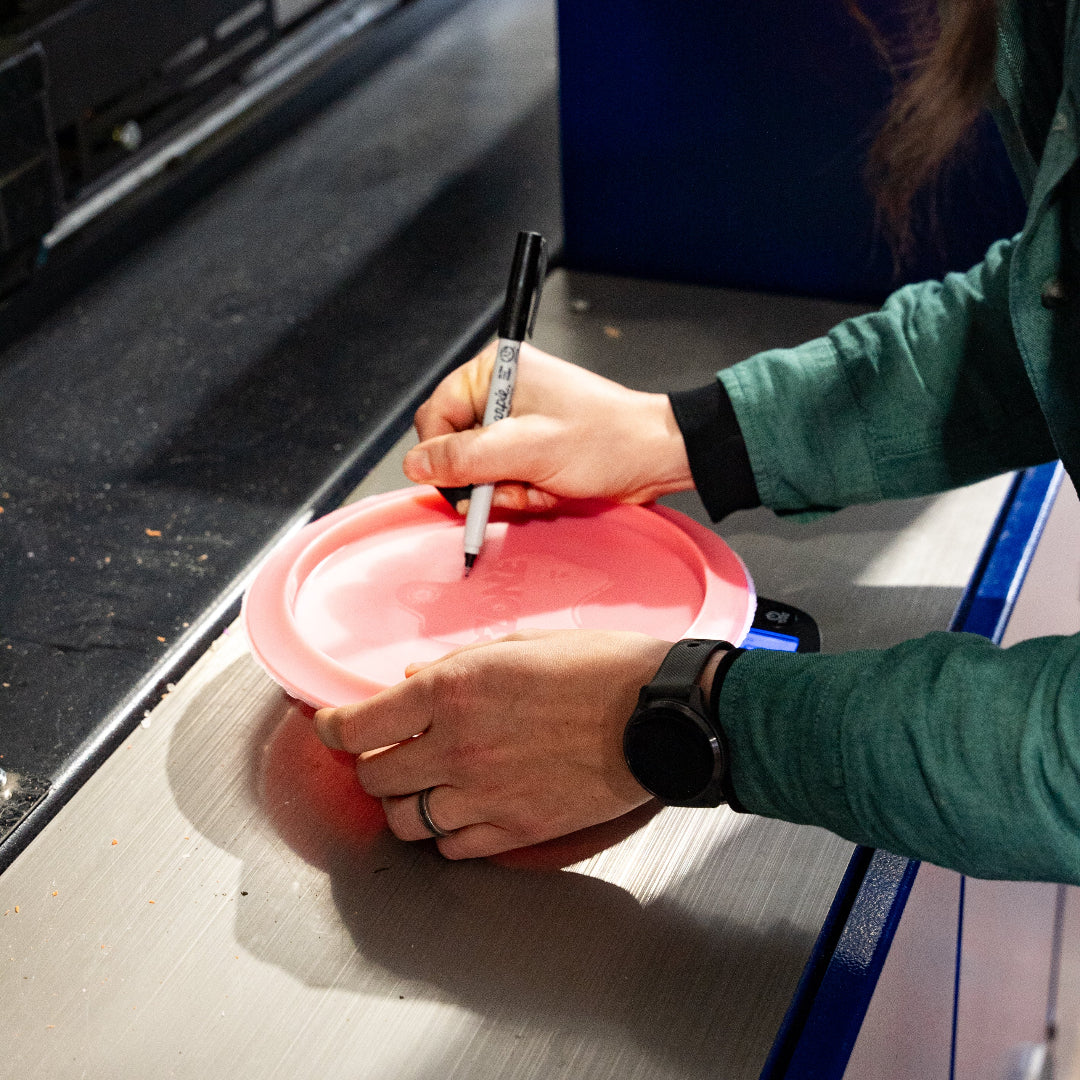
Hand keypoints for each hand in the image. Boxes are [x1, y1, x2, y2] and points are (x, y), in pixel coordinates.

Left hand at [313, 630, 672, 857]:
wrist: (660, 716)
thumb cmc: (601, 669)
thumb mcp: (521, 644)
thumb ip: (456, 666)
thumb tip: (412, 681)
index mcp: (453, 692)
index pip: (357, 725)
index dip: (331, 726)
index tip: (331, 724)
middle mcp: (457, 748)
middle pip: (373, 777)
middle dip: (371, 762)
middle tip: (387, 750)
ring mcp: (483, 796)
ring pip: (404, 820)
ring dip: (403, 801)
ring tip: (421, 784)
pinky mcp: (515, 831)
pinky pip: (451, 848)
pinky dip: (445, 833)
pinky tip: (461, 810)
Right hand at [403, 342, 693, 511]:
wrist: (654, 457)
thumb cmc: (606, 440)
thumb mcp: (526, 450)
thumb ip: (465, 458)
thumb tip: (415, 464)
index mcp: (494, 373)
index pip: (434, 415)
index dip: (440, 456)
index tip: (459, 485)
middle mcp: (501, 393)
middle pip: (455, 448)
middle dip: (483, 479)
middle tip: (512, 487)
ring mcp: (516, 422)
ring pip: (479, 471)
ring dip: (506, 491)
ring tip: (539, 487)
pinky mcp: (531, 447)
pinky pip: (504, 480)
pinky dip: (523, 493)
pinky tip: (549, 489)